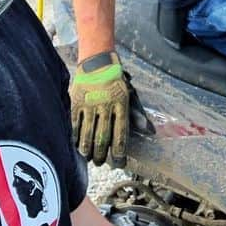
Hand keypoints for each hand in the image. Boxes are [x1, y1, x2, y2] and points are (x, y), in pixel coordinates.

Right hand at [70, 51, 152, 166]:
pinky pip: (74, 124)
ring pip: (87, 133)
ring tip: (89, 157)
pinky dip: (75, 137)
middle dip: (101, 154)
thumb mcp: (129, 96)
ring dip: (87, 149)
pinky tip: (76, 145)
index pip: (120, 133)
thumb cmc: (116, 83)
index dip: (119, 151)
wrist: (97, 63)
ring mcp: (89, 104)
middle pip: (103, 136)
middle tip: (101, 162)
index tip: (119, 163)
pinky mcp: (75, 102)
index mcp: (121, 104)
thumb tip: (151, 132)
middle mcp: (105, 105)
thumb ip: (137, 115)